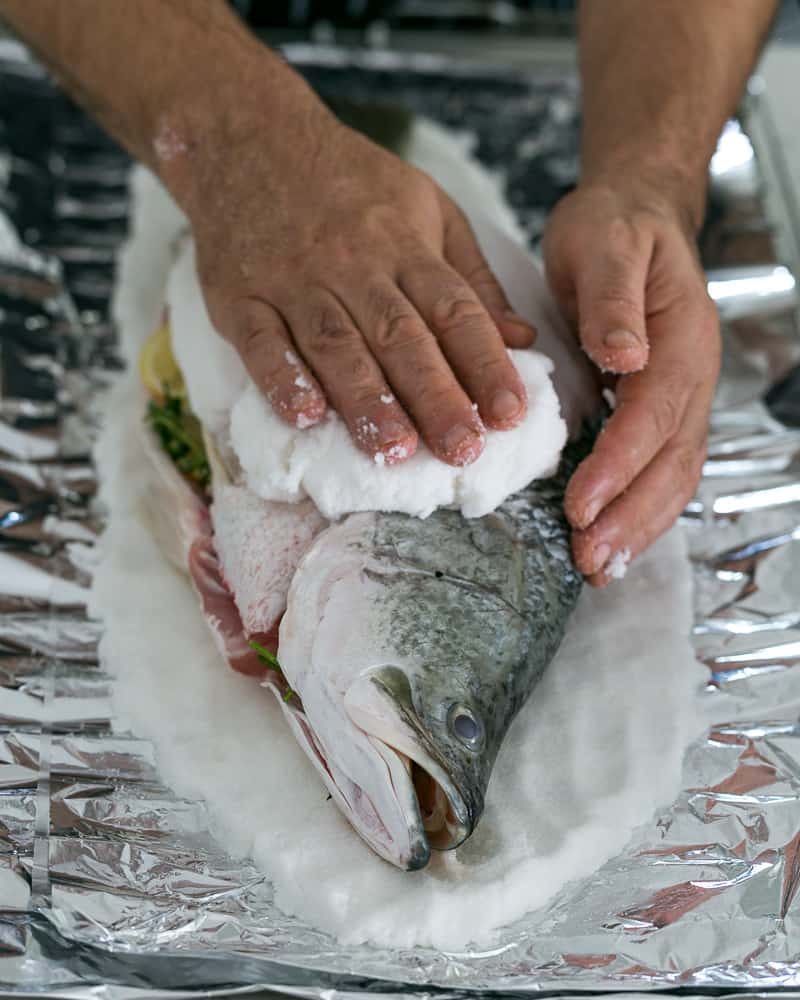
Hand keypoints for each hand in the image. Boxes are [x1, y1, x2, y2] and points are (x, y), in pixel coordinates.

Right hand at [162, 78, 534, 466]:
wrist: (251, 140)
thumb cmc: (353, 185)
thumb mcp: (429, 210)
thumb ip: (472, 279)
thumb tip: (521, 339)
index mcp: (407, 246)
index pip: (454, 311)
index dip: (485, 363)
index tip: (511, 413)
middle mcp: (355, 265)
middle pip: (400, 336)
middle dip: (435, 396)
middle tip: (462, 448)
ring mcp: (294, 281)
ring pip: (335, 345)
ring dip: (366, 398)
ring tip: (395, 449)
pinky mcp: (242, 297)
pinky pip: (261, 341)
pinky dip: (281, 377)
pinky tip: (304, 414)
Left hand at [543, 179, 720, 584]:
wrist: (634, 216)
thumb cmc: (616, 228)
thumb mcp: (607, 245)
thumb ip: (614, 300)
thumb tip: (624, 355)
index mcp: (681, 342)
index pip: (654, 416)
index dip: (620, 465)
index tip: (580, 504)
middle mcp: (690, 379)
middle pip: (672, 463)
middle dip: (631, 517)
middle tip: (589, 560)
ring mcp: (680, 399)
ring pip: (672, 477)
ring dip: (637, 527)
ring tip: (598, 568)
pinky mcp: (658, 411)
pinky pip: (657, 470)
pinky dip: (636, 511)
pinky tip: (609, 539)